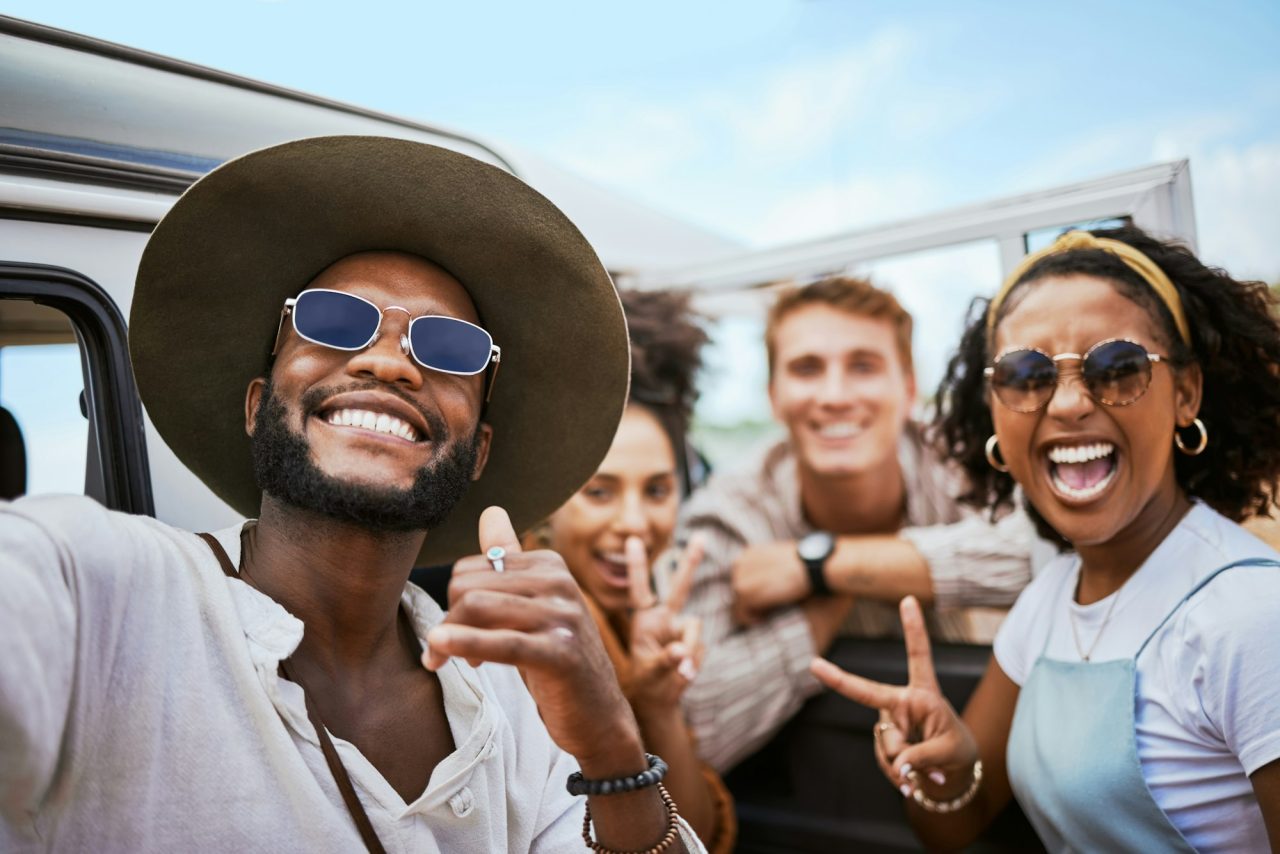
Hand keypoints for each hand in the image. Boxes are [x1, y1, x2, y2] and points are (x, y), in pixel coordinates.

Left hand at [424, 506, 642, 772]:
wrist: (597, 713)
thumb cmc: (557, 658)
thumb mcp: (534, 606)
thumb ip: (509, 560)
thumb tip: (490, 511)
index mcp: (550, 564)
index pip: (472, 568)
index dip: (454, 601)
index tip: (456, 632)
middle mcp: (560, 582)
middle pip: (468, 586)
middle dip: (447, 619)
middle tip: (444, 651)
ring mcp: (563, 616)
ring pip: (477, 608)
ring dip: (446, 639)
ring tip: (444, 661)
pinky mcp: (560, 653)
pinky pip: (501, 642)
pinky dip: (463, 644)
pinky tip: (439, 652)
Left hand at [625, 534, 703, 714]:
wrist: (659, 700)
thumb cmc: (646, 680)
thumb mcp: (649, 672)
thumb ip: (665, 659)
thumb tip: (682, 651)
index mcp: (644, 620)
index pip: (639, 589)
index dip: (636, 566)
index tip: (632, 540)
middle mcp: (664, 619)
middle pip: (679, 587)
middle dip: (691, 562)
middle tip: (702, 537)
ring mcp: (682, 630)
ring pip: (693, 629)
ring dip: (688, 651)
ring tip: (679, 673)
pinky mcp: (695, 643)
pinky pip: (699, 649)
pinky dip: (693, 663)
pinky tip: (685, 673)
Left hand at [731, 539, 808, 623]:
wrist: (811, 566)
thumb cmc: (805, 563)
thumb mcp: (782, 557)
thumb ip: (769, 566)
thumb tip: (768, 580)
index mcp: (749, 554)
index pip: (742, 578)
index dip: (753, 591)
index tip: (766, 600)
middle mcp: (740, 563)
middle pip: (737, 591)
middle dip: (751, 602)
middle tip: (767, 609)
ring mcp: (740, 578)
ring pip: (737, 604)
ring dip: (751, 612)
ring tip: (766, 615)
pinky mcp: (744, 592)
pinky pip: (740, 613)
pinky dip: (750, 620)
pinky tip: (763, 619)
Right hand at [809, 596, 978, 799]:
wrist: (951, 773)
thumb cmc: (956, 749)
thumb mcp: (950, 751)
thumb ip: (922, 756)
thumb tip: (897, 765)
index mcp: (924, 693)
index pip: (918, 656)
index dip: (914, 628)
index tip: (908, 599)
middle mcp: (901, 703)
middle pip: (869, 694)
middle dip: (839, 678)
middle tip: (814, 665)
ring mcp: (888, 723)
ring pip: (885, 745)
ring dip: (904, 766)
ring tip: (922, 773)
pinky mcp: (882, 743)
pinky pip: (885, 763)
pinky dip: (899, 777)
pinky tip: (912, 781)